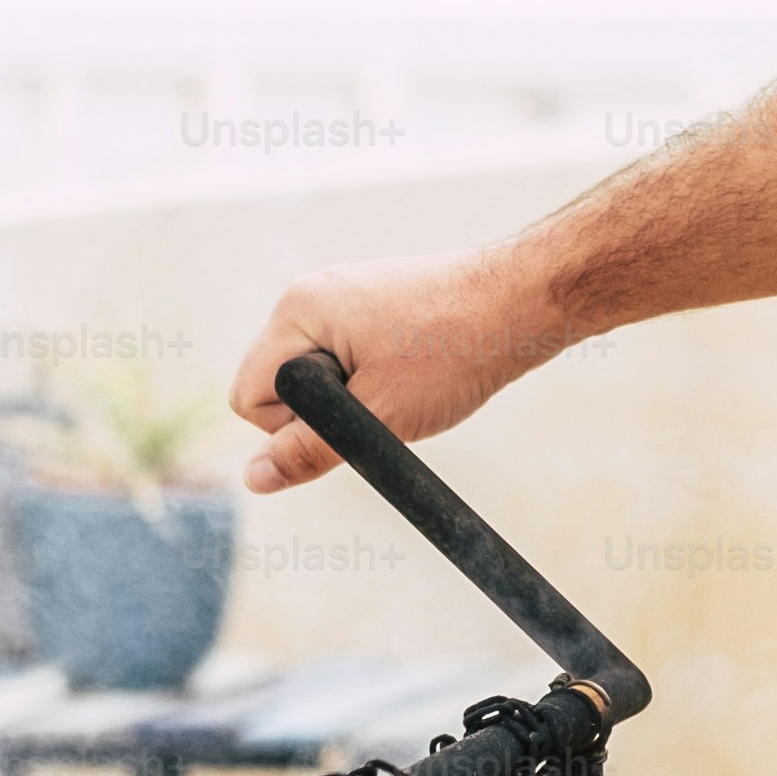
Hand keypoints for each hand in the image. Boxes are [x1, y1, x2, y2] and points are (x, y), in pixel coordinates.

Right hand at [228, 247, 569, 492]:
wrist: (526, 303)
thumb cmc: (455, 353)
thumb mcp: (378, 416)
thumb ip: (310, 450)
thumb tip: (252, 480)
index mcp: (297, 311)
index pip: (250, 395)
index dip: (294, 428)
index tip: (356, 417)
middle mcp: (310, 295)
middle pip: (280, 384)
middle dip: (326, 410)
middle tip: (389, 402)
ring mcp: (343, 296)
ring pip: (319, 376)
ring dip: (355, 396)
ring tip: (411, 386)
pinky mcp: (374, 305)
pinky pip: (349, 358)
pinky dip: (377, 378)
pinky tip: (421, 373)